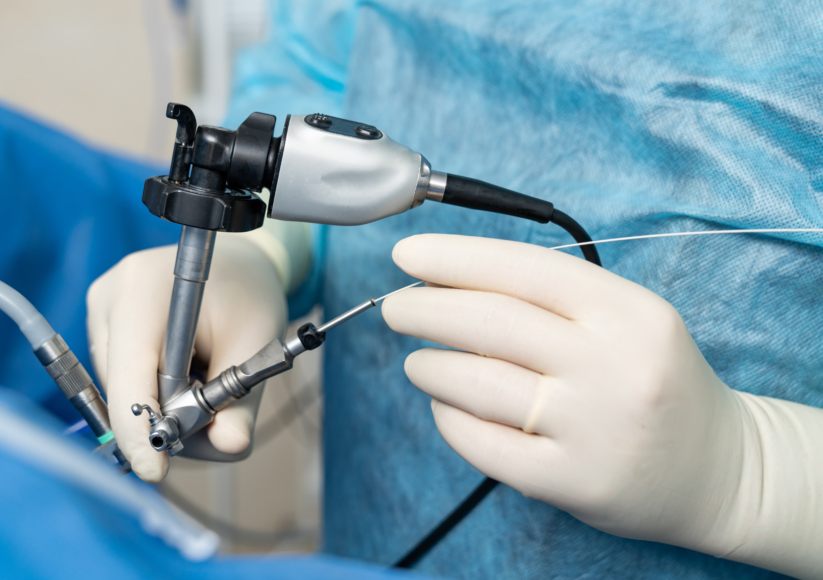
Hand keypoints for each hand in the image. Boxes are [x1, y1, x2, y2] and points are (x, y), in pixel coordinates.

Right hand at [87, 235, 286, 481]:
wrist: (237, 263)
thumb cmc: (248, 295)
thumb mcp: (258, 343)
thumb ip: (242, 400)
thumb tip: (229, 447)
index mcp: (143, 291)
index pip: (130, 376)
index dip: (141, 429)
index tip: (156, 470)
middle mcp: (110, 298)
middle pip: (124, 392)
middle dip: (167, 418)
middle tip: (216, 413)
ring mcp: (99, 312)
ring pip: (122, 394)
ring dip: (163, 406)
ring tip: (204, 374)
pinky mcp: (101, 327)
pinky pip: (123, 383)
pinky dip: (156, 393)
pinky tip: (185, 370)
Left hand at [382, 234, 822, 577]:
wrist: (717, 469)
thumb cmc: (653, 381)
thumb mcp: (628, 320)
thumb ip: (552, 300)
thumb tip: (448, 281)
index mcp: (628, 312)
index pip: (523, 268)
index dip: (454, 257)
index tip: (408, 255)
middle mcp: (613, 365)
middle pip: (490, 322)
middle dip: (424, 309)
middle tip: (395, 308)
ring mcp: (592, 428)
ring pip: (476, 383)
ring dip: (429, 365)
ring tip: (417, 360)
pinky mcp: (571, 482)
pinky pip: (482, 443)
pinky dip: (448, 417)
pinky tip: (445, 405)